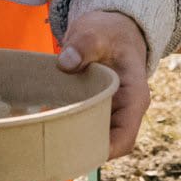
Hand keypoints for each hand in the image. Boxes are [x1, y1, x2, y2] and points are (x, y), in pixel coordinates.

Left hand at [57, 9, 150, 157]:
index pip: (126, 136)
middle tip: (52, 148)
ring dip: (74, 142)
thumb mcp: (98, 31)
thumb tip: (66, 63)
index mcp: (134, 96)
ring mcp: (110, 112)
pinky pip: (84, 127)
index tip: (78, 150)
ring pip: (95, 138)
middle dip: (83, 149)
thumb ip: (85, 44)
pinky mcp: (95, 110)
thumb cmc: (109, 31)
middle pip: (108, 143)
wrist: (112, 30)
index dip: (105, 149)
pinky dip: (68, 130)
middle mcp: (125, 110)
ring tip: (46, 140)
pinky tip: (47, 128)